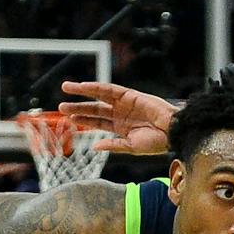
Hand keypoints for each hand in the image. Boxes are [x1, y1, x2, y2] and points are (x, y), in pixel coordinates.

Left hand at [60, 81, 175, 155]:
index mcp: (120, 128)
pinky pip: (110, 89)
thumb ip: (113, 145)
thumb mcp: (132, 147)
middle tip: (61, 106)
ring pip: (98, 97)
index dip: (83, 121)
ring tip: (66, 88)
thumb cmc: (157, 142)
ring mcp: (124, 104)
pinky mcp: (129, 95)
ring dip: (82, 92)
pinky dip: (96, 87)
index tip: (68, 120)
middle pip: (94, 110)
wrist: (173, 131)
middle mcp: (120, 115)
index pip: (97, 123)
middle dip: (78, 108)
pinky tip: (83, 86)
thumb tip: (94, 146)